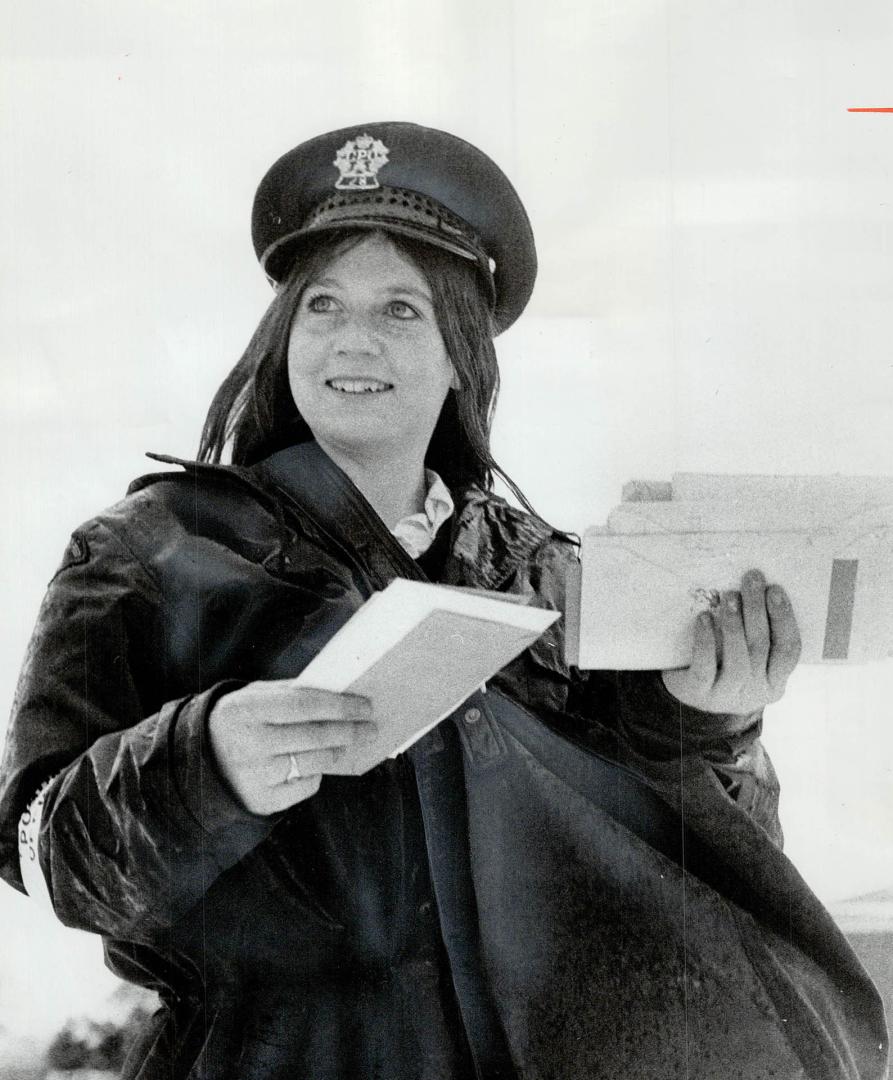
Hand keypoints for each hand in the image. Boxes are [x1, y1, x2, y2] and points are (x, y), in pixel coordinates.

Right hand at [208, 682, 375, 814]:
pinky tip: (316, 765)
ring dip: (338, 752)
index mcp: (247, 709)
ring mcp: (255, 774)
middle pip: (314, 736)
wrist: (201, 760)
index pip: (304, 704)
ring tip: (349, 744)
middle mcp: (250, 742)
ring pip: (314, 762)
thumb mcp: (254, 697)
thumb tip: (340, 693)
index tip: (365, 706)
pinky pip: (304, 786)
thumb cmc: (241, 720)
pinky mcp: (261, 799)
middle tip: (371, 728)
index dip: (339, 705)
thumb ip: (290, 692)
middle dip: (350, 731)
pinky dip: (316, 774)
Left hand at [661, 570, 800, 714]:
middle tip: (752, 579)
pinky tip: (704, 618)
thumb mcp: (748, 657)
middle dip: (757, 609)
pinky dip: (705, 640)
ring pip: (737, 659)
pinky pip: (705, 666)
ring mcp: (728, 695)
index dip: (784, 618)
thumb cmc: (724, 666)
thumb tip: (760, 588)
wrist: (689, 699)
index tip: (775, 589)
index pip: (788, 649)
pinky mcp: (700, 693)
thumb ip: (757, 633)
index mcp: (775, 681)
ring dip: (734, 624)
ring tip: (729, 596)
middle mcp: (756, 691)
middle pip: (761, 647)